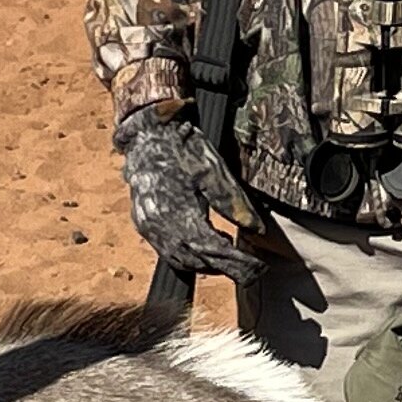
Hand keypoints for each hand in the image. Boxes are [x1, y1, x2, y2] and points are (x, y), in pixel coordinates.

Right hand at [119, 109, 262, 281]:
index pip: (213, 251)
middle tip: (251, 268)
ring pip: (180, 260)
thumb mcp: (214, 170)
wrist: (148, 133)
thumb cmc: (183, 148)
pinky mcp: (143, 224)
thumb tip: (257, 229)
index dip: (238, 264)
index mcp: (177, 211)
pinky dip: (190, 255)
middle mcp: (158, 224)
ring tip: (231, 255)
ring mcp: (147, 226)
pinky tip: (207, 244)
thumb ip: (234, 203)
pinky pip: (167, 251)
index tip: (259, 269)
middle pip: (196, 260)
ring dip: (208, 264)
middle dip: (226, 268)